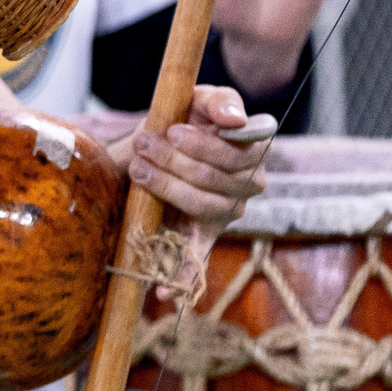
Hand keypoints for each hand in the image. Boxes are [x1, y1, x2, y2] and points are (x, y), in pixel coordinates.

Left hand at [112, 84, 270, 289]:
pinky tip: (163, 291)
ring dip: (166, 188)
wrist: (151, 143)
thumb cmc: (182, 118)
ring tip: (138, 170)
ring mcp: (228, 212)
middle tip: (142, 144)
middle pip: (214, 179)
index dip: (203, 145)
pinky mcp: (203, 234)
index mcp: (253, 152)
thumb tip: (235, 120)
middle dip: (173, 160)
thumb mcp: (199, 98)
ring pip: (202, 206)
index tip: (171, 130)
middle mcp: (250, 185)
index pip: (236, 155)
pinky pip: (197, 259)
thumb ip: (220, 101)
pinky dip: (181, 278)